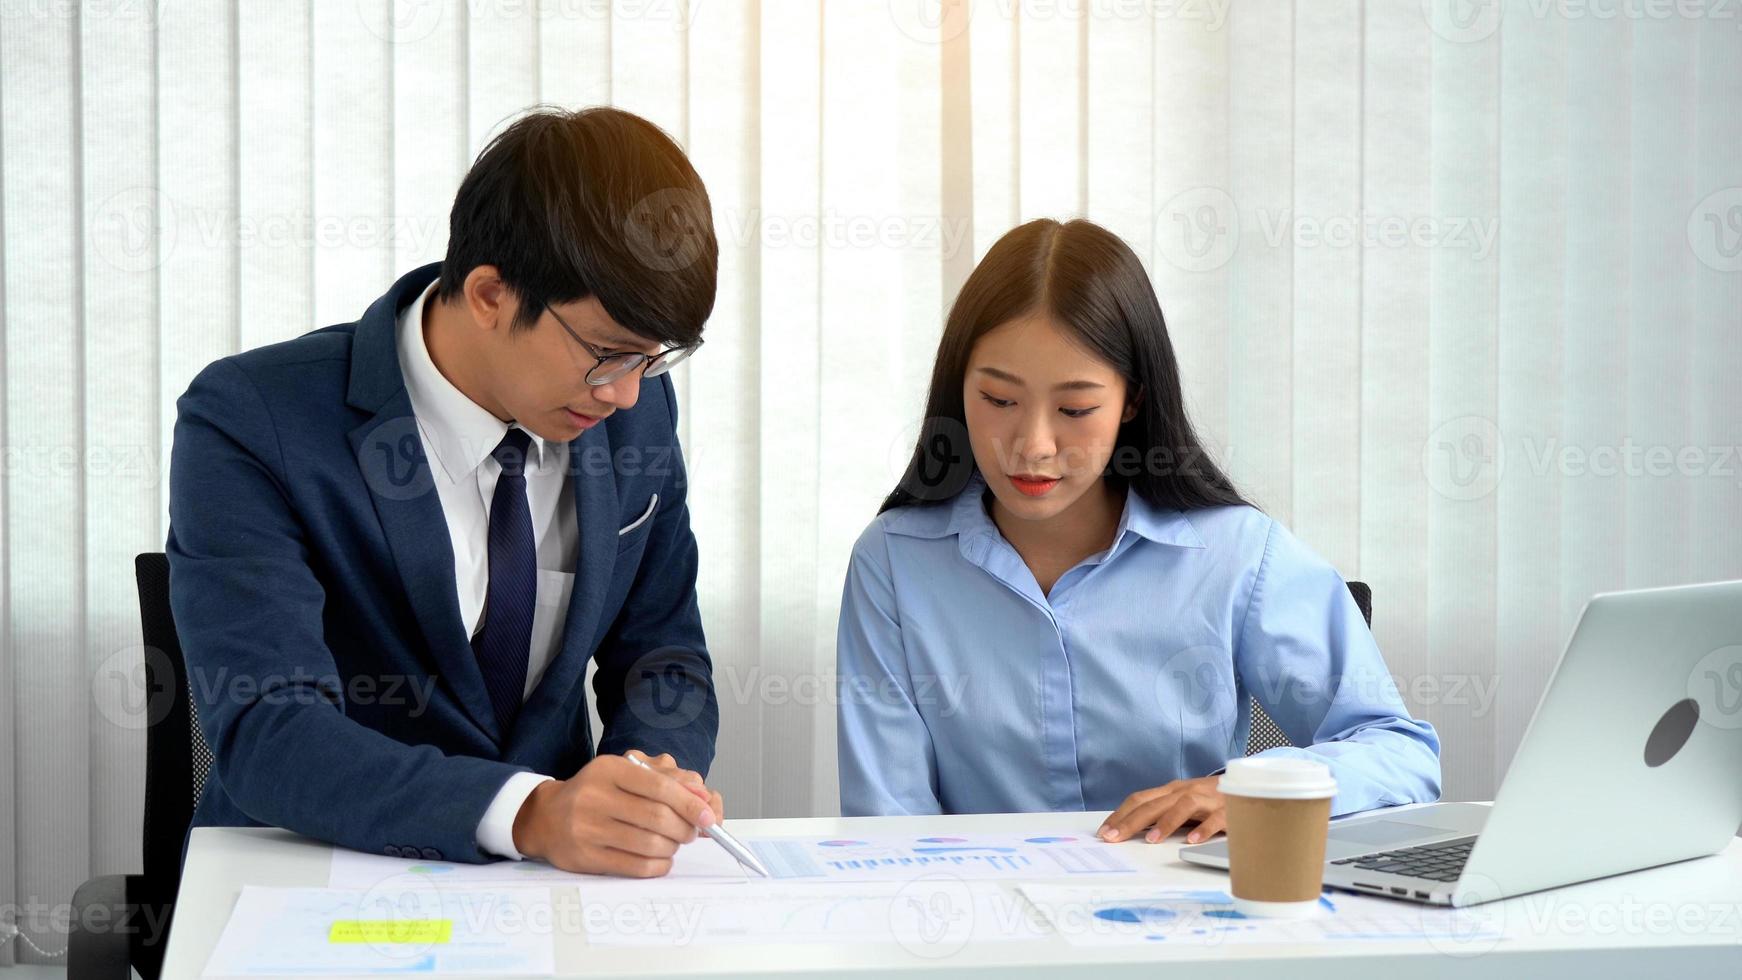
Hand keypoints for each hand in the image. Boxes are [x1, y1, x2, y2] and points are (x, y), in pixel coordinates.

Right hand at [510, 754, 715, 876]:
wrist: (547, 817)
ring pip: (649, 844)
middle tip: (692, 832)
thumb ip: (668, 779)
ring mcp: (587, 829)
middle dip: (685, 828)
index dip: (690, 804)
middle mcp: (594, 797)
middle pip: (657, 817)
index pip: (659, 787)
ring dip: (672, 847)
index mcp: (609, 769)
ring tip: (673, 843)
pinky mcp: (585, 858)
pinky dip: (658, 865)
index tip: (708, 817)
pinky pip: (635, 867)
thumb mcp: (627, 774)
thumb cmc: (596, 793)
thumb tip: (703, 797)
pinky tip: (660, 859)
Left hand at [1097, 775, 1225, 844]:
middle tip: (1115, 838)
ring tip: (1152, 840)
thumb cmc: (1209, 800)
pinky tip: (1193, 841)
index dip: (1120, 815)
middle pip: (1154, 803)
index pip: (1139, 799)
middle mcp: (1186, 791)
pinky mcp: (1229, 809)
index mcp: (1171, 791)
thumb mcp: (1181, 804)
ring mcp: (1207, 799)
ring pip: (1183, 806)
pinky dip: (1204, 829)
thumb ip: (1161, 813)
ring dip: (1166, 822)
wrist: (1248, 785)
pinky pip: (1215, 818)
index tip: (1104, 832)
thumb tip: (1130, 830)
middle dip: (1131, 821)